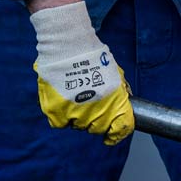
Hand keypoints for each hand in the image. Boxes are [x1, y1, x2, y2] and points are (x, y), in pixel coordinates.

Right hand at [29, 0, 132, 144]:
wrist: (69, 46)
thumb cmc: (93, 56)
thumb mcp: (116, 74)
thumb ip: (120, 92)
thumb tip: (124, 103)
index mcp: (115, 103)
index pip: (121, 129)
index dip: (117, 133)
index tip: (112, 135)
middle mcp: (97, 111)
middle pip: (98, 128)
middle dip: (97, 122)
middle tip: (91, 109)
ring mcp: (75, 112)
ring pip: (79, 126)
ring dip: (78, 117)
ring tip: (76, 100)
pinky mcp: (56, 111)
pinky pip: (60, 123)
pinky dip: (62, 116)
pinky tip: (63, 104)